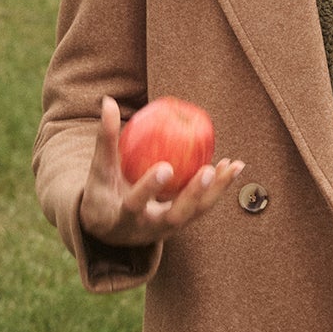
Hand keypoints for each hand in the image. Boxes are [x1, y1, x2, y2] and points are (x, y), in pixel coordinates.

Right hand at [79, 95, 244, 247]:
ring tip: (233, 165)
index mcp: (122, 218)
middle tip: (209, 170)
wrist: (109, 230)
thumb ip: (105, 138)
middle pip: (175, 218)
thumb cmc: (102, 193)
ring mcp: (167, 231)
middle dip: (193, 195)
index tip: (165, 167)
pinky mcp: (181, 226)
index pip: (134, 205)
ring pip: (195, 214)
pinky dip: (218, 188)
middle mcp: (147, 230)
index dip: (149, 188)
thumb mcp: (99, 169)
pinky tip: (230, 166)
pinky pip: (203, 206)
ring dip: (216, 191)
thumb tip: (108, 100)